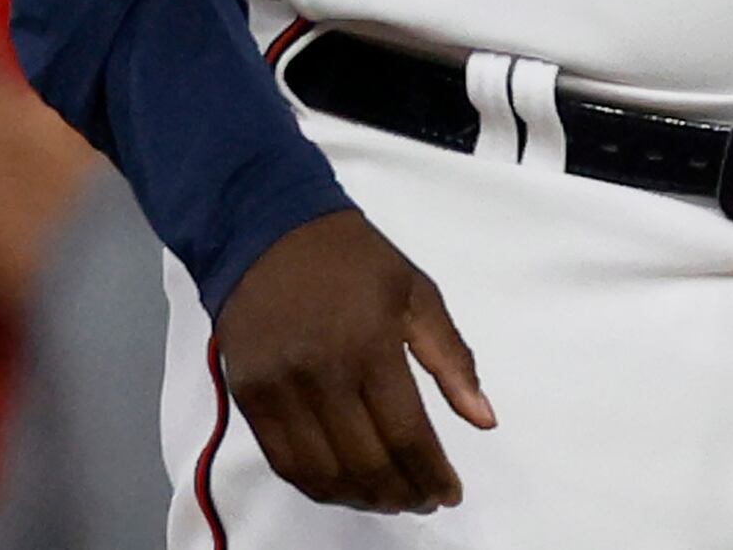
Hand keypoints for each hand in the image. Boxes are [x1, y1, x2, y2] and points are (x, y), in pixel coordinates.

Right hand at [214, 211, 494, 514]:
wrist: (268, 231)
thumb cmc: (354, 261)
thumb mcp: (418, 293)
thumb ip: (452, 358)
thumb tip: (484, 419)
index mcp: (372, 344)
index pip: (407, 433)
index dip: (432, 474)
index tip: (450, 493)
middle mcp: (323, 374)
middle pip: (367, 461)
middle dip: (402, 494)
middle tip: (424, 501)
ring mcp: (280, 389)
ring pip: (324, 473)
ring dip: (362, 499)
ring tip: (390, 499)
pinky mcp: (248, 397)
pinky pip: (285, 463)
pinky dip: (318, 487)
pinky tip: (345, 488)